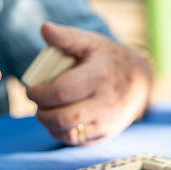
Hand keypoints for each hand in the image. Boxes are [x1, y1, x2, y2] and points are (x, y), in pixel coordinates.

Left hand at [26, 23, 151, 144]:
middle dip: (42, 113)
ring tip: (45, 113)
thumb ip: (67, 37)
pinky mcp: (107, 133)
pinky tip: (57, 123)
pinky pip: (79, 141)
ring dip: (50, 125)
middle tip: (36, 104)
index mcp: (98, 77)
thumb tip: (44, 28)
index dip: (40, 94)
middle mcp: (105, 102)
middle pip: (64, 117)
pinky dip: (62, 134)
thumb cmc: (109, 59)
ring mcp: (107, 121)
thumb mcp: (92, 43)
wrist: (140, 81)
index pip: (62, 91)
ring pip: (70, 133)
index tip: (30, 90)